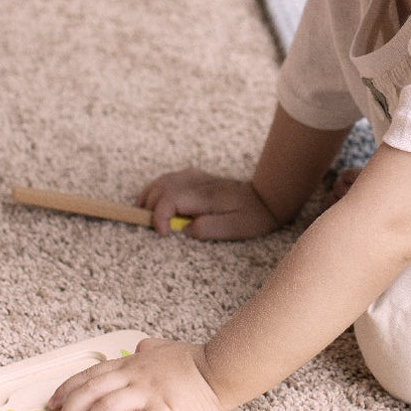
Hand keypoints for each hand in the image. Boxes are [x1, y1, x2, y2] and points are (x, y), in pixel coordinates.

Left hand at [47, 338, 228, 410]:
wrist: (220, 369)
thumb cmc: (194, 361)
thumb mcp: (164, 348)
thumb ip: (148, 349)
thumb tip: (140, 348)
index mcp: (130, 365)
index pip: (88, 376)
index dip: (65, 391)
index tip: (53, 405)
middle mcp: (134, 377)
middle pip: (89, 392)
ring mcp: (148, 393)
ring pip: (106, 408)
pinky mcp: (166, 410)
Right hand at [137, 166, 279, 239]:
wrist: (266, 196)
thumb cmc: (253, 215)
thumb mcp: (235, 229)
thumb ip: (207, 228)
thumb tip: (184, 229)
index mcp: (205, 195)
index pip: (169, 200)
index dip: (159, 217)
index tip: (163, 234)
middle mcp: (196, 181)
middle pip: (160, 190)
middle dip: (151, 210)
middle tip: (157, 230)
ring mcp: (194, 176)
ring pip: (160, 182)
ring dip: (148, 198)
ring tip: (144, 215)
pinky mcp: (194, 176)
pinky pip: (167, 179)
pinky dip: (155, 191)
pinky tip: (153, 202)